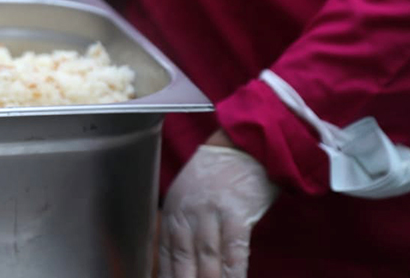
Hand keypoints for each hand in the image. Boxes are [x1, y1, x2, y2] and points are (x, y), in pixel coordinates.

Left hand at [159, 134, 278, 277]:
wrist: (243, 144)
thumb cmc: (218, 173)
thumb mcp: (189, 196)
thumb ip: (183, 226)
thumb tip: (180, 260)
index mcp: (174, 211)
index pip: (166, 255)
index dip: (167, 277)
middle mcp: (188, 214)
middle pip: (183, 261)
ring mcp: (211, 214)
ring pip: (207, 260)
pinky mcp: (236, 214)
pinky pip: (234, 251)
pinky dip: (234, 273)